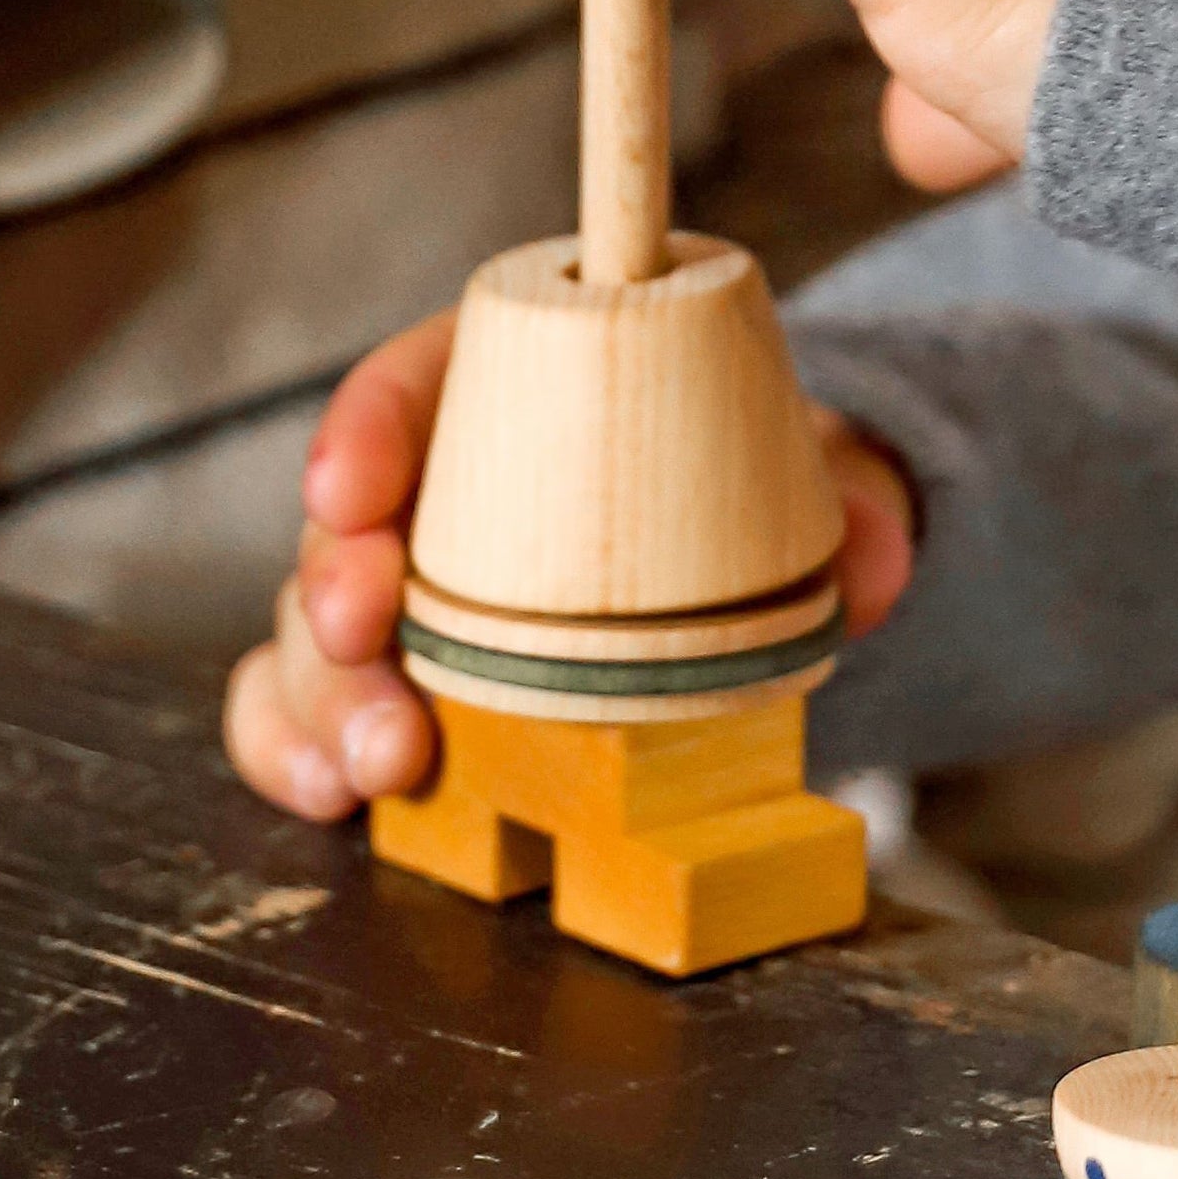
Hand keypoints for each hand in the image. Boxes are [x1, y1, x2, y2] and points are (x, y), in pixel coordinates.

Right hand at [219, 309, 921, 822]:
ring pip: (312, 630)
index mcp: (520, 387)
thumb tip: (878, 566)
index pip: (417, 380)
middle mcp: (436, 489)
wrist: (750, 567)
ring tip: (380, 762)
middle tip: (367, 632)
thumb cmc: (751, 483)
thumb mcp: (807, 469)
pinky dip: (298, 752)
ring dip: (324, 694)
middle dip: (335, 578)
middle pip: (345, 519)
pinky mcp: (394, 684)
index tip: (351, 486)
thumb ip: (849, 500)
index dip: (367, 426)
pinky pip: (305, 711)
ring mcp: (404, 596)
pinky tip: (331, 798)